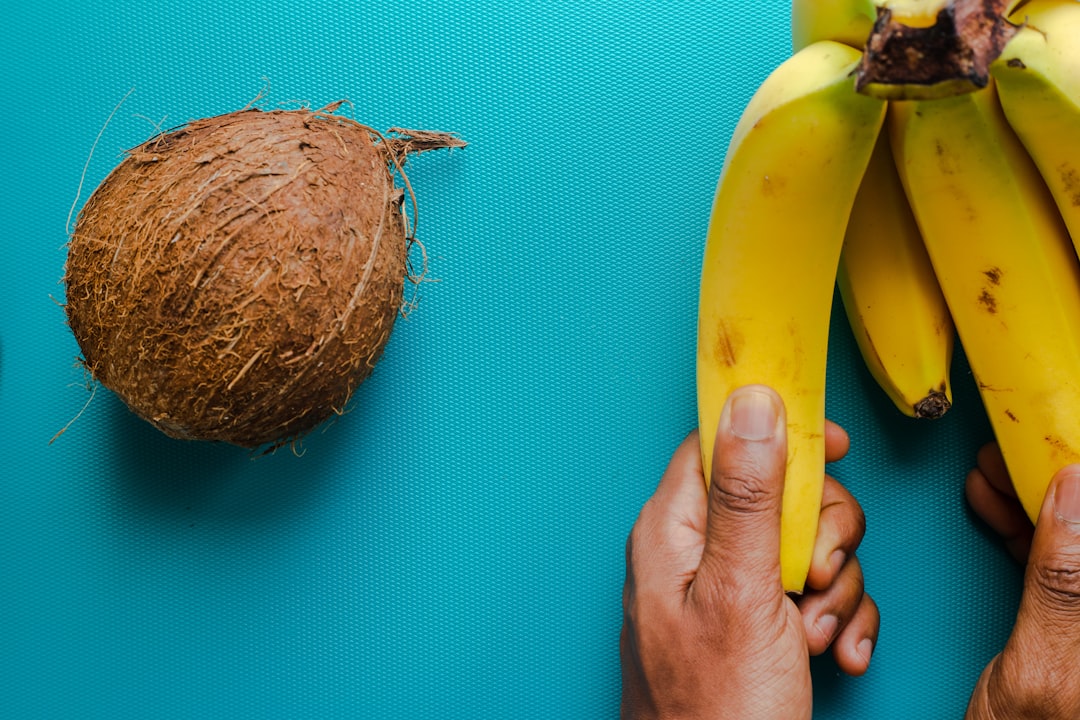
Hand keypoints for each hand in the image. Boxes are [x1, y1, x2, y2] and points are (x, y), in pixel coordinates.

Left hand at [620, 385, 877, 719]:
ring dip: (836, 588)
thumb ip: (749, 494)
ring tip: (819, 636)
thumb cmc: (716, 708)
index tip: (833, 447)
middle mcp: (694, 550)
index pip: (719, 439)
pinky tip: (839, 654)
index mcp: (673, 527)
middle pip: (777, 492)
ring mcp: (725, 589)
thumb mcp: (742, 590)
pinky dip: (837, 619)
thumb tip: (752, 401)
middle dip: (823, 531)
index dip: (777, 432)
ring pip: (805, 544)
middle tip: (819, 574)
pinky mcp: (754, 623)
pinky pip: (810, 593)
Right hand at [965, 444, 1079, 718]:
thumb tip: (1077, 488)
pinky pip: (1068, 566)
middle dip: (1065, 479)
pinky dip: (1034, 535)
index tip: (1055, 437)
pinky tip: (999, 511)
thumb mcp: (1043, 673)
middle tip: (1013, 452)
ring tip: (994, 478)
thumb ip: (1066, 579)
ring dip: (1044, 502)